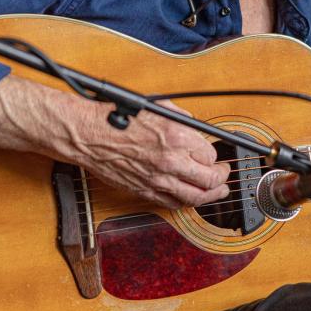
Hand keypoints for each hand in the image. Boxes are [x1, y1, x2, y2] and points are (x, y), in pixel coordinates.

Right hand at [0, 77, 230, 210]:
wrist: (86, 134)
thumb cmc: (116, 117)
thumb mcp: (156, 107)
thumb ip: (181, 119)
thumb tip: (196, 129)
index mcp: (175, 136)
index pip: (210, 155)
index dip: (216, 155)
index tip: (217, 154)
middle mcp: (169, 161)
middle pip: (209, 180)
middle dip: (222, 179)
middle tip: (224, 175)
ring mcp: (156, 179)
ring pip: (194, 197)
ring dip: (210, 196)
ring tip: (217, 192)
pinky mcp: (143, 190)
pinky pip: (171, 203)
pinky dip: (185, 202)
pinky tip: (190, 197)